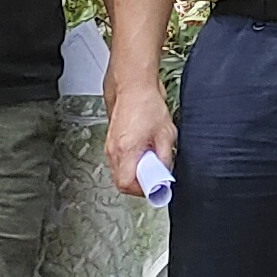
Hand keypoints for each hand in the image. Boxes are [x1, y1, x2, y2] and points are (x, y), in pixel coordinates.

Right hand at [106, 78, 177, 197]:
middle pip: (121, 181)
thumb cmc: (147, 104)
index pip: (127, 184)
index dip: (142, 189)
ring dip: (134, 172)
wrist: (133, 87)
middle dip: (139, 183)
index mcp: (126, 150)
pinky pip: (117, 161)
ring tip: (149, 161)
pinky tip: (141, 152)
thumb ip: (165, 157)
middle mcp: (114, 150)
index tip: (155, 186)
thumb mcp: (166, 134)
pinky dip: (129, 163)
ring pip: (118, 172)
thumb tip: (165, 172)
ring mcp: (110, 146)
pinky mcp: (110, 141)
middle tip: (153, 175)